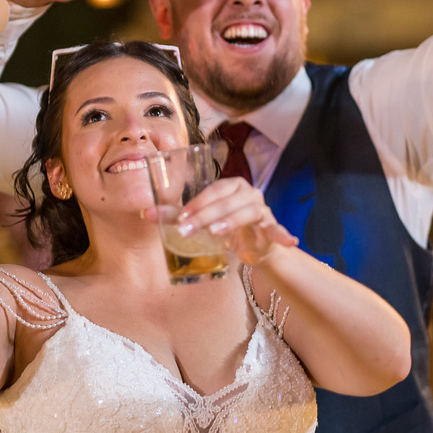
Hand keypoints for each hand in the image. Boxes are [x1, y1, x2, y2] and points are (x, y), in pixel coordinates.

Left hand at [172, 179, 298, 266]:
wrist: (254, 246)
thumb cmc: (226, 227)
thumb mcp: (201, 220)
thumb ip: (176, 216)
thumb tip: (144, 213)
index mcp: (231, 186)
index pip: (213, 190)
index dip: (197, 203)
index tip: (181, 218)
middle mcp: (248, 192)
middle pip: (227, 201)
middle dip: (205, 215)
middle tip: (187, 230)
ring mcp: (262, 208)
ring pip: (248, 211)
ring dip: (231, 221)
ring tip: (215, 233)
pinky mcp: (271, 227)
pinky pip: (277, 229)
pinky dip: (282, 234)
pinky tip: (288, 241)